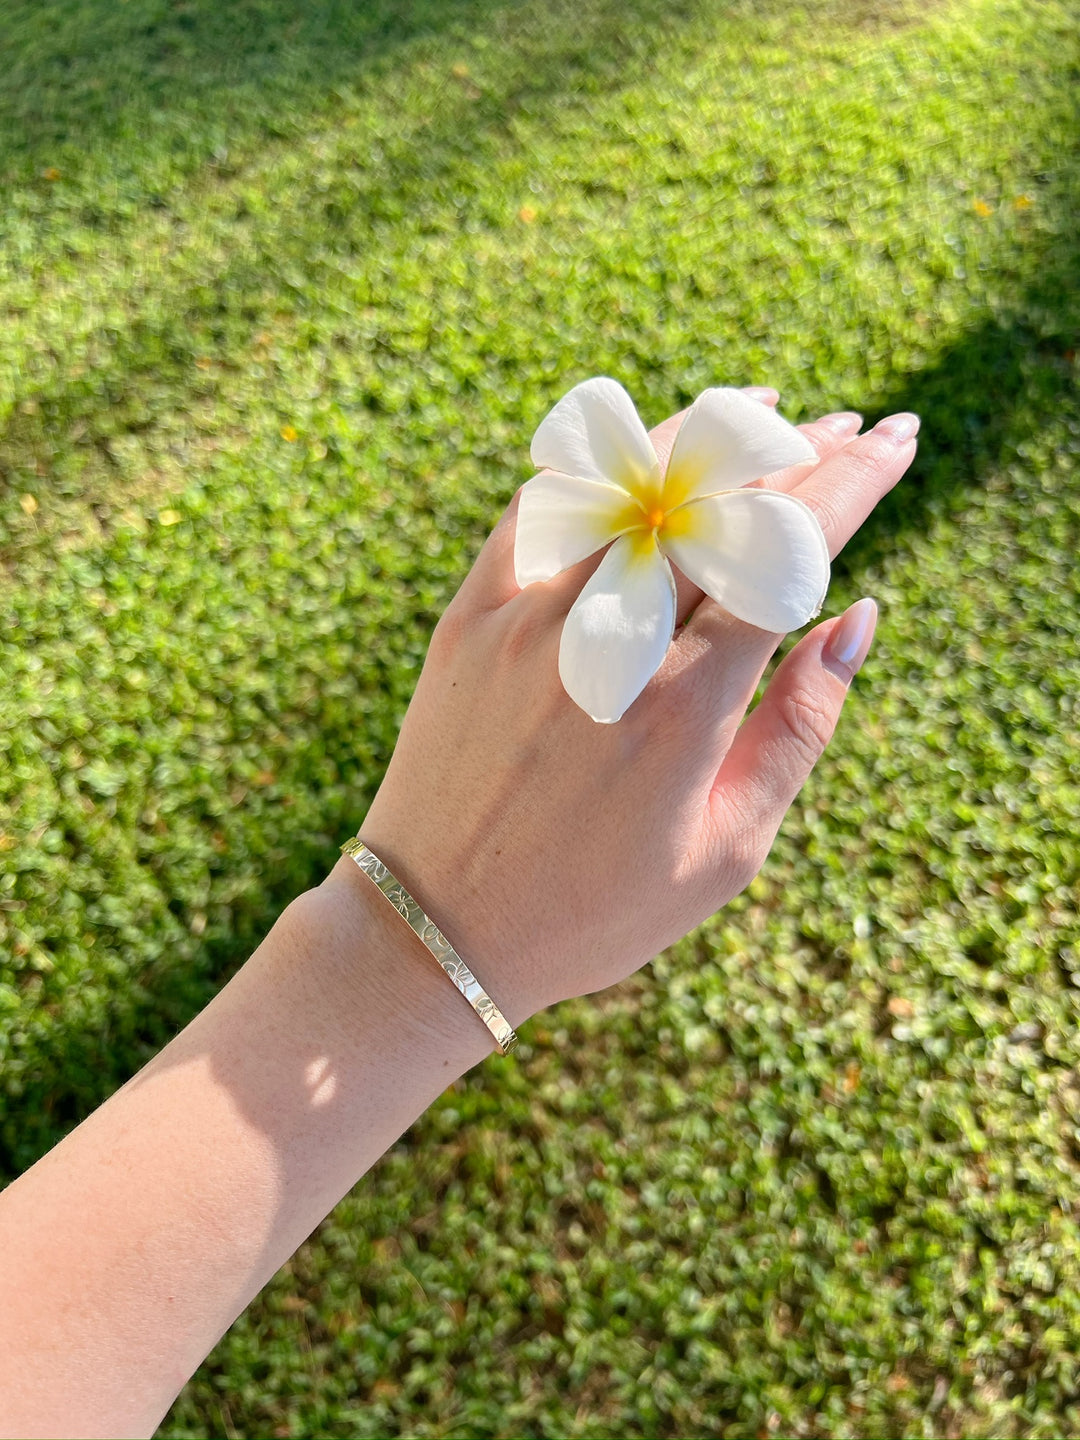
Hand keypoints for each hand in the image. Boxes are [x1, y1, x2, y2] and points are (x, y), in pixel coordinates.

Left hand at [331, 389, 917, 1022]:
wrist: (438, 927)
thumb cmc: (596, 907)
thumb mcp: (726, 849)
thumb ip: (799, 727)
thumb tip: (859, 617)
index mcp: (685, 706)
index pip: (784, 556)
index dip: (852, 484)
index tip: (896, 442)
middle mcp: (608, 645)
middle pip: (720, 509)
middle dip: (804, 452)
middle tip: (858, 427)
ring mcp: (528, 621)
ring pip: (633, 488)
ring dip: (713, 441)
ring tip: (775, 416)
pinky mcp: (471, 616)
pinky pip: (541, 506)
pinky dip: (603, 464)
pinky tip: (651, 444)